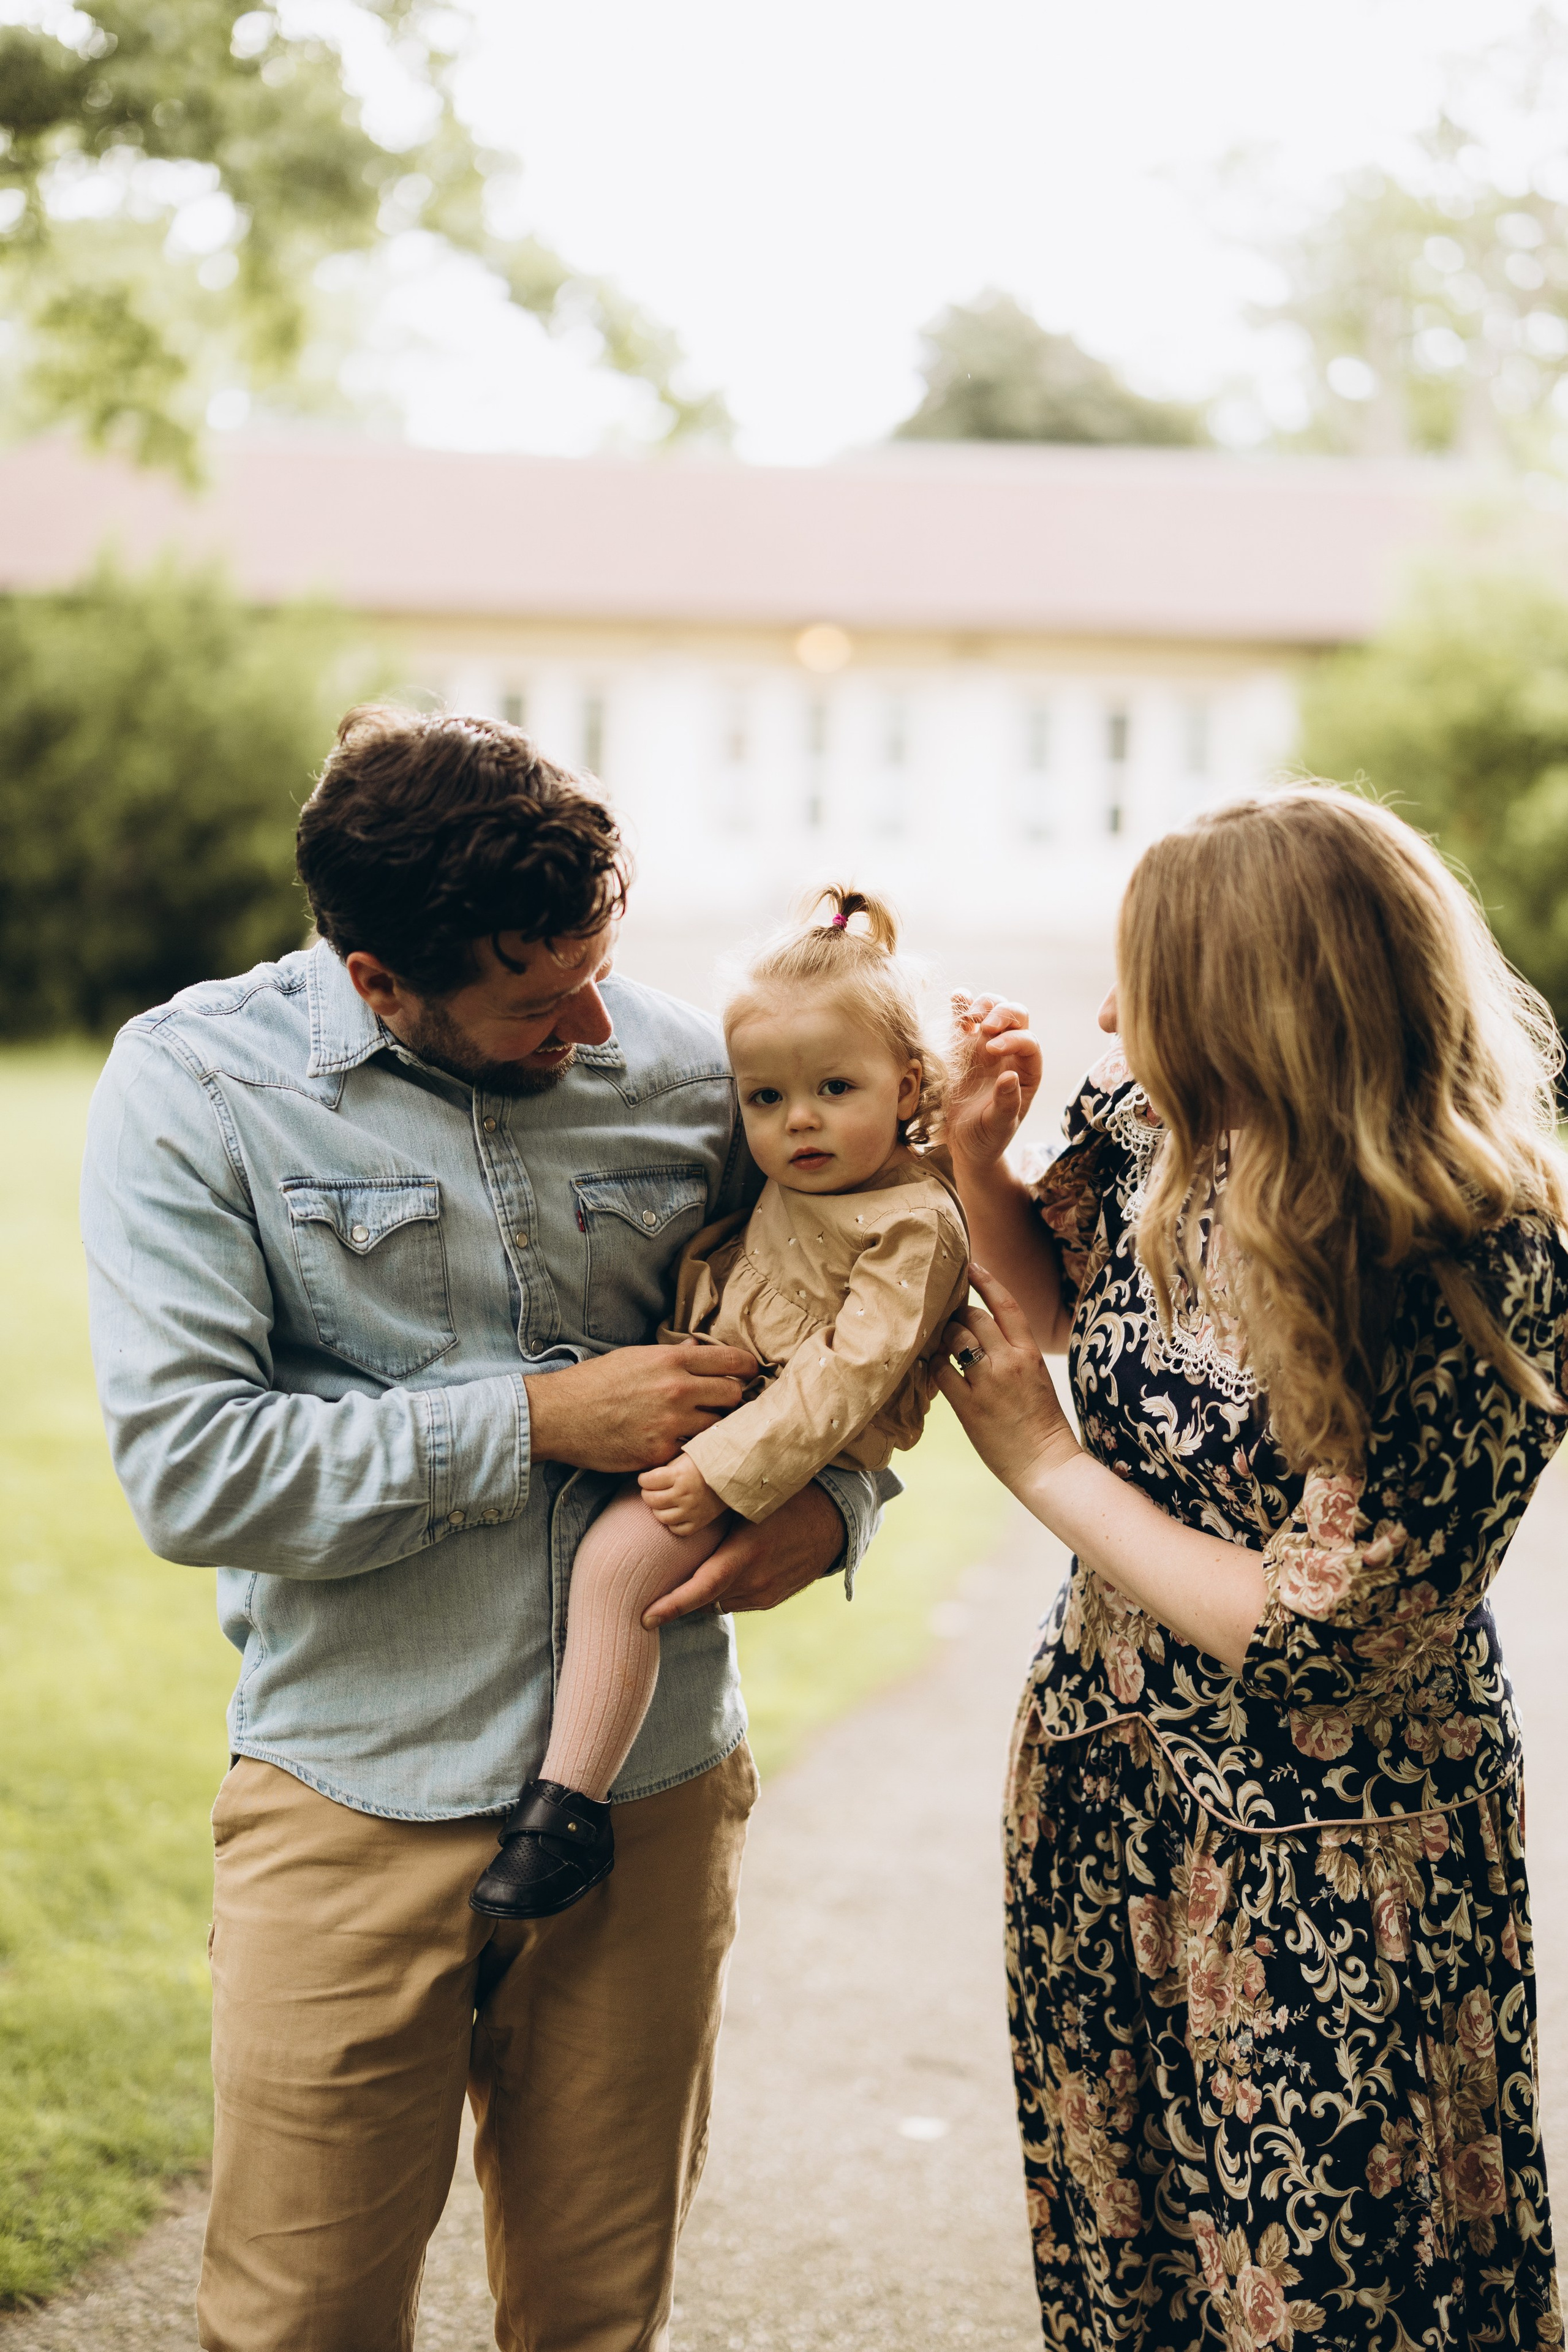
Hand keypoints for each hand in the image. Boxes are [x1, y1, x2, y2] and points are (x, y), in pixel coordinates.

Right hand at [525, 1341, 755, 1474]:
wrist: (560, 1415)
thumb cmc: (596, 1382)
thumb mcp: (635, 1357)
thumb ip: (672, 1355)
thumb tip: (699, 1348)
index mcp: (672, 1360)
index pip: (731, 1360)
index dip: (748, 1368)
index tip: (751, 1374)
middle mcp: (677, 1389)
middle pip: (734, 1395)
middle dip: (733, 1400)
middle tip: (724, 1405)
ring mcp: (671, 1423)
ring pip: (718, 1427)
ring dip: (714, 1429)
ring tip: (703, 1428)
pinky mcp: (660, 1452)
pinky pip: (690, 1452)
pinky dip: (688, 1451)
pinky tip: (679, 1447)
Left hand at [639, 1454, 726, 1536]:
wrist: (733, 1475)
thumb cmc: (706, 1462)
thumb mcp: (684, 1457)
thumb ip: (666, 1468)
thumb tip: (647, 1477)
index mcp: (680, 1475)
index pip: (648, 1481)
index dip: (643, 1479)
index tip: (645, 1478)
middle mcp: (685, 1495)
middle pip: (651, 1500)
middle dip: (647, 1493)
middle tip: (651, 1489)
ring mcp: (692, 1511)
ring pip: (661, 1517)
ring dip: (657, 1509)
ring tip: (662, 1501)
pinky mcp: (699, 1523)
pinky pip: (677, 1530)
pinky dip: (672, 1523)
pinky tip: (675, 1512)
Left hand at [641, 1480, 845, 1626]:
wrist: (833, 1522)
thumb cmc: (786, 1499)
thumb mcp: (751, 1501)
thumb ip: (717, 1512)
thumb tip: (673, 1507)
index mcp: (747, 1553)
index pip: (701, 1588)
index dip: (671, 1606)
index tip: (644, 1617)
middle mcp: (755, 1580)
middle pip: (703, 1599)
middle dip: (678, 1598)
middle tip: (649, 1590)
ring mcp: (764, 1594)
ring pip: (716, 1602)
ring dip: (701, 1592)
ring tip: (689, 1570)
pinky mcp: (771, 1600)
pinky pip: (734, 1602)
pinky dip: (721, 1592)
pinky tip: (719, 1571)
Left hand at [935, 1263, 1078, 1495]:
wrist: (1047, 1465)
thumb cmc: (1042, 1423)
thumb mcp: (1037, 1378)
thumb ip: (1014, 1355)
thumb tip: (985, 1337)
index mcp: (1031, 1353)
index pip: (1006, 1305)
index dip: (986, 1280)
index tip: (971, 1265)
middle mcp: (1010, 1362)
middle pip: (974, 1318)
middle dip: (956, 1314)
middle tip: (947, 1320)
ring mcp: (989, 1383)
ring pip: (955, 1340)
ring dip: (942, 1337)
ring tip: (939, 1344)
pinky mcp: (969, 1407)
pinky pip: (941, 1373)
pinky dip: (933, 1366)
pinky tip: (932, 1368)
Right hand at [946, 993, 1043, 1171]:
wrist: (963, 1143)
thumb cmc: (986, 1138)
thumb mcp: (998, 1127)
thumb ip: (1006, 1104)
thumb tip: (1010, 1076)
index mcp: (1027, 1071)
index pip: (1029, 1042)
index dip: (1013, 1040)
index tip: (992, 1051)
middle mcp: (1010, 1053)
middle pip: (1017, 1016)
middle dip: (1003, 1014)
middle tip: (984, 1026)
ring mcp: (985, 1045)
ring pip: (994, 1008)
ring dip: (983, 1005)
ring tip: (968, 1018)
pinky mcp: (962, 1044)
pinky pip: (964, 1016)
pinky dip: (961, 1003)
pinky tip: (957, 999)